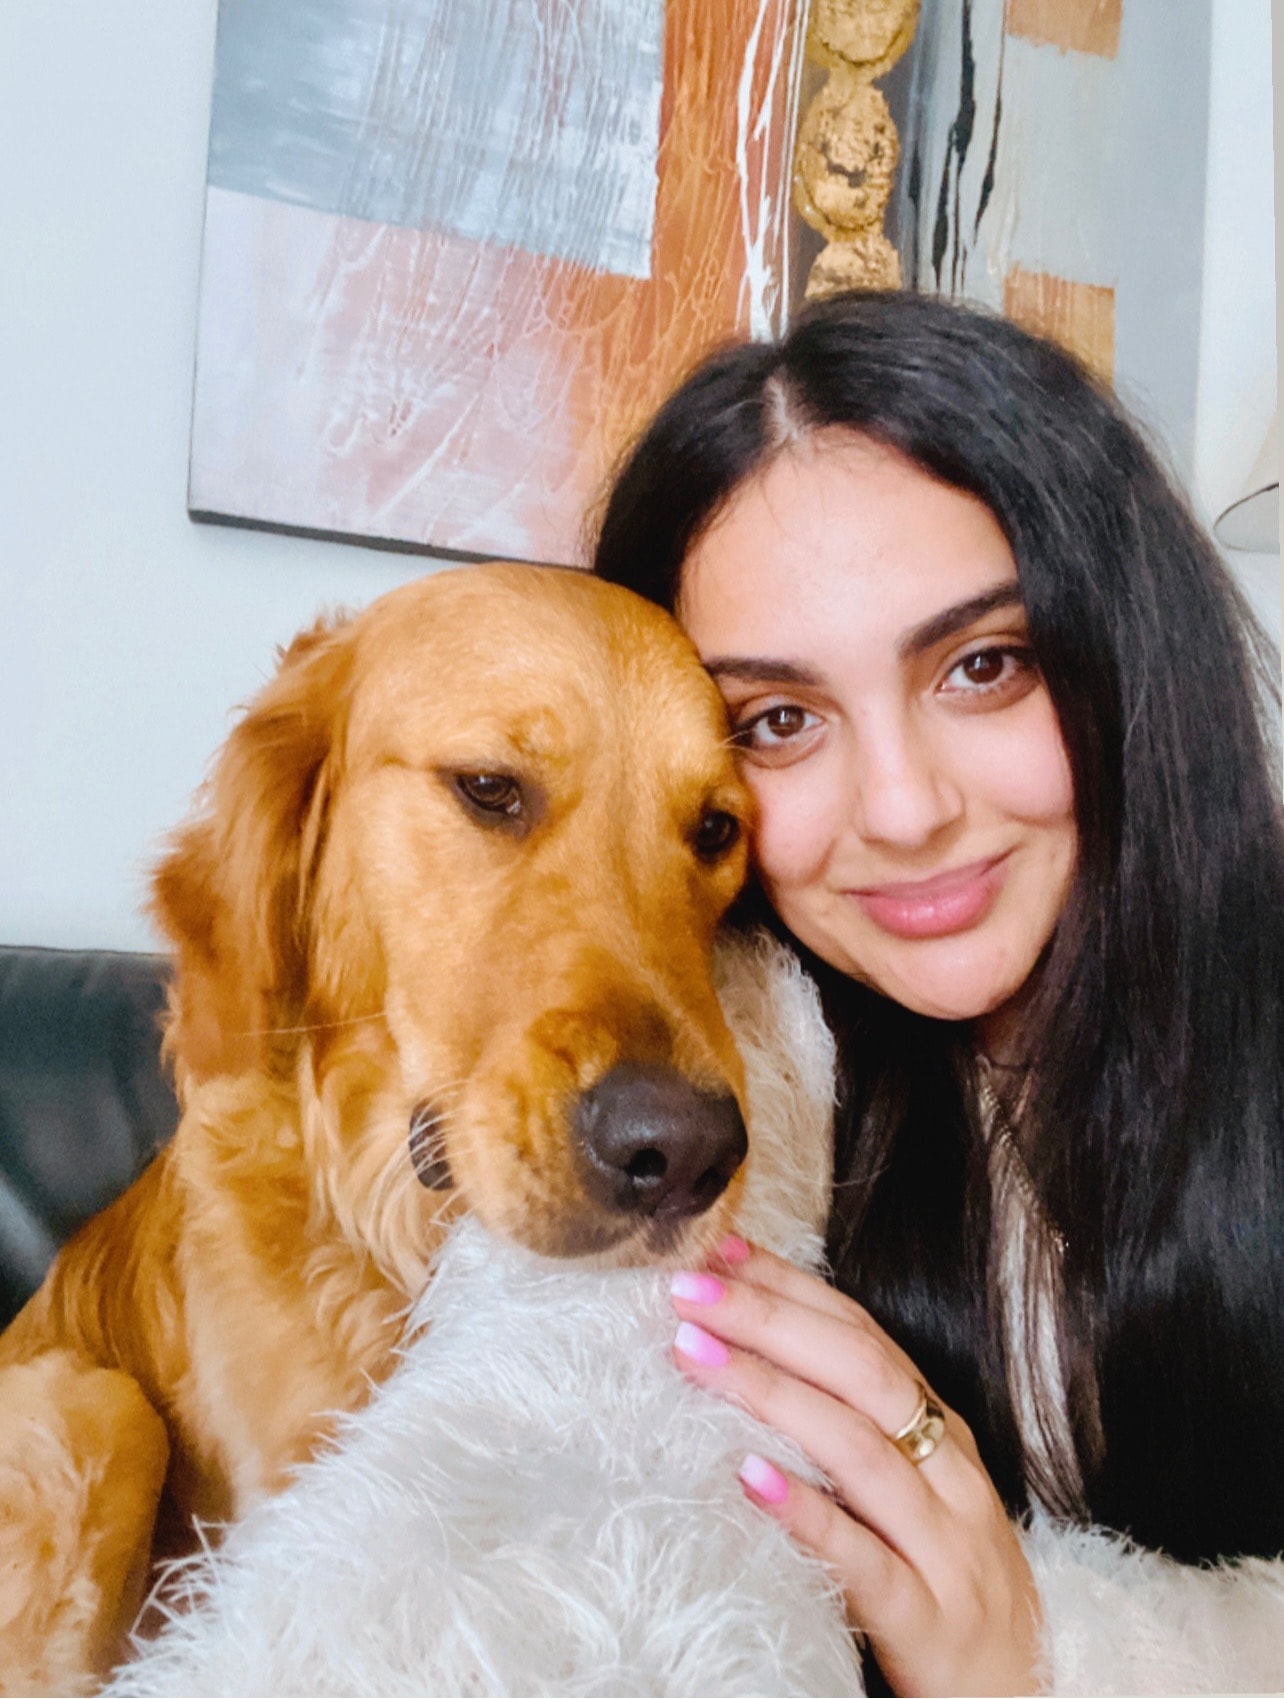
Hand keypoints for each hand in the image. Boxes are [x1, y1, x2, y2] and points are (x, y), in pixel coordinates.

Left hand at [669, 1236, 1042, 1696]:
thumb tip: (750, 1350)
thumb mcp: (910, 1490)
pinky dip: (806, 1513)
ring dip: (771, 1393)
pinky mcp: (931, 1623)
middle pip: (860, 1372)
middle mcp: (949, 1474)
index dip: (789, 1287)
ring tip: (696, 1355)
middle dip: (770, 1320)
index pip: (860, 1333)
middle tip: (688, 1289)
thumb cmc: (944, 1580)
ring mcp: (946, 1547)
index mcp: (940, 1431)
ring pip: (859, 1449)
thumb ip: (850, 1426)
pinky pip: (863, 1561)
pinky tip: (747, 1479)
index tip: (716, 1252)